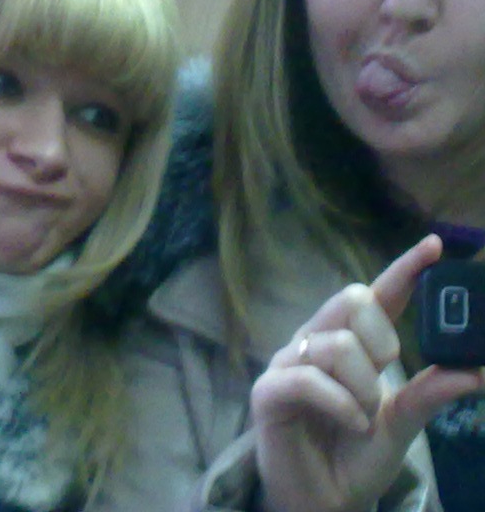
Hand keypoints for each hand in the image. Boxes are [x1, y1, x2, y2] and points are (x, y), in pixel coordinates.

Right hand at [251, 235, 484, 511]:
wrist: (325, 498)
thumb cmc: (356, 452)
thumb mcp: (403, 422)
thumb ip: (431, 393)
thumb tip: (475, 371)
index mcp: (349, 341)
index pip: (378, 294)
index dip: (404, 268)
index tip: (434, 246)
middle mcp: (316, 340)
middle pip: (352, 300)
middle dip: (382, 339)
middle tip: (384, 375)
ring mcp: (288, 362)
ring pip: (337, 343)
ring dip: (363, 387)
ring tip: (362, 416)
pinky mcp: (269, 390)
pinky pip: (309, 378)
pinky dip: (341, 404)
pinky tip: (350, 423)